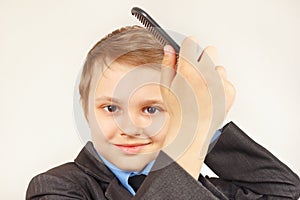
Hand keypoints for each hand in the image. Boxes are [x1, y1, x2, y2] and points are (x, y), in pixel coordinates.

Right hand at [160, 37, 234, 178]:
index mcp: (188, 70)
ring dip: (212, 74)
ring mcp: (219, 82)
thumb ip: (167, 65)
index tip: (187, 52)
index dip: (188, 48)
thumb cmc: (178, 111)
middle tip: (196, 73)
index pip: (191, 43)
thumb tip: (169, 49)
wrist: (192, 131)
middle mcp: (206, 74)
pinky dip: (219, 87)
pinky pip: (225, 80)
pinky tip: (210, 96)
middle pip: (210, 51)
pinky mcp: (229, 91)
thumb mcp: (166, 87)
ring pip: (218, 67)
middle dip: (202, 59)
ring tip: (202, 88)